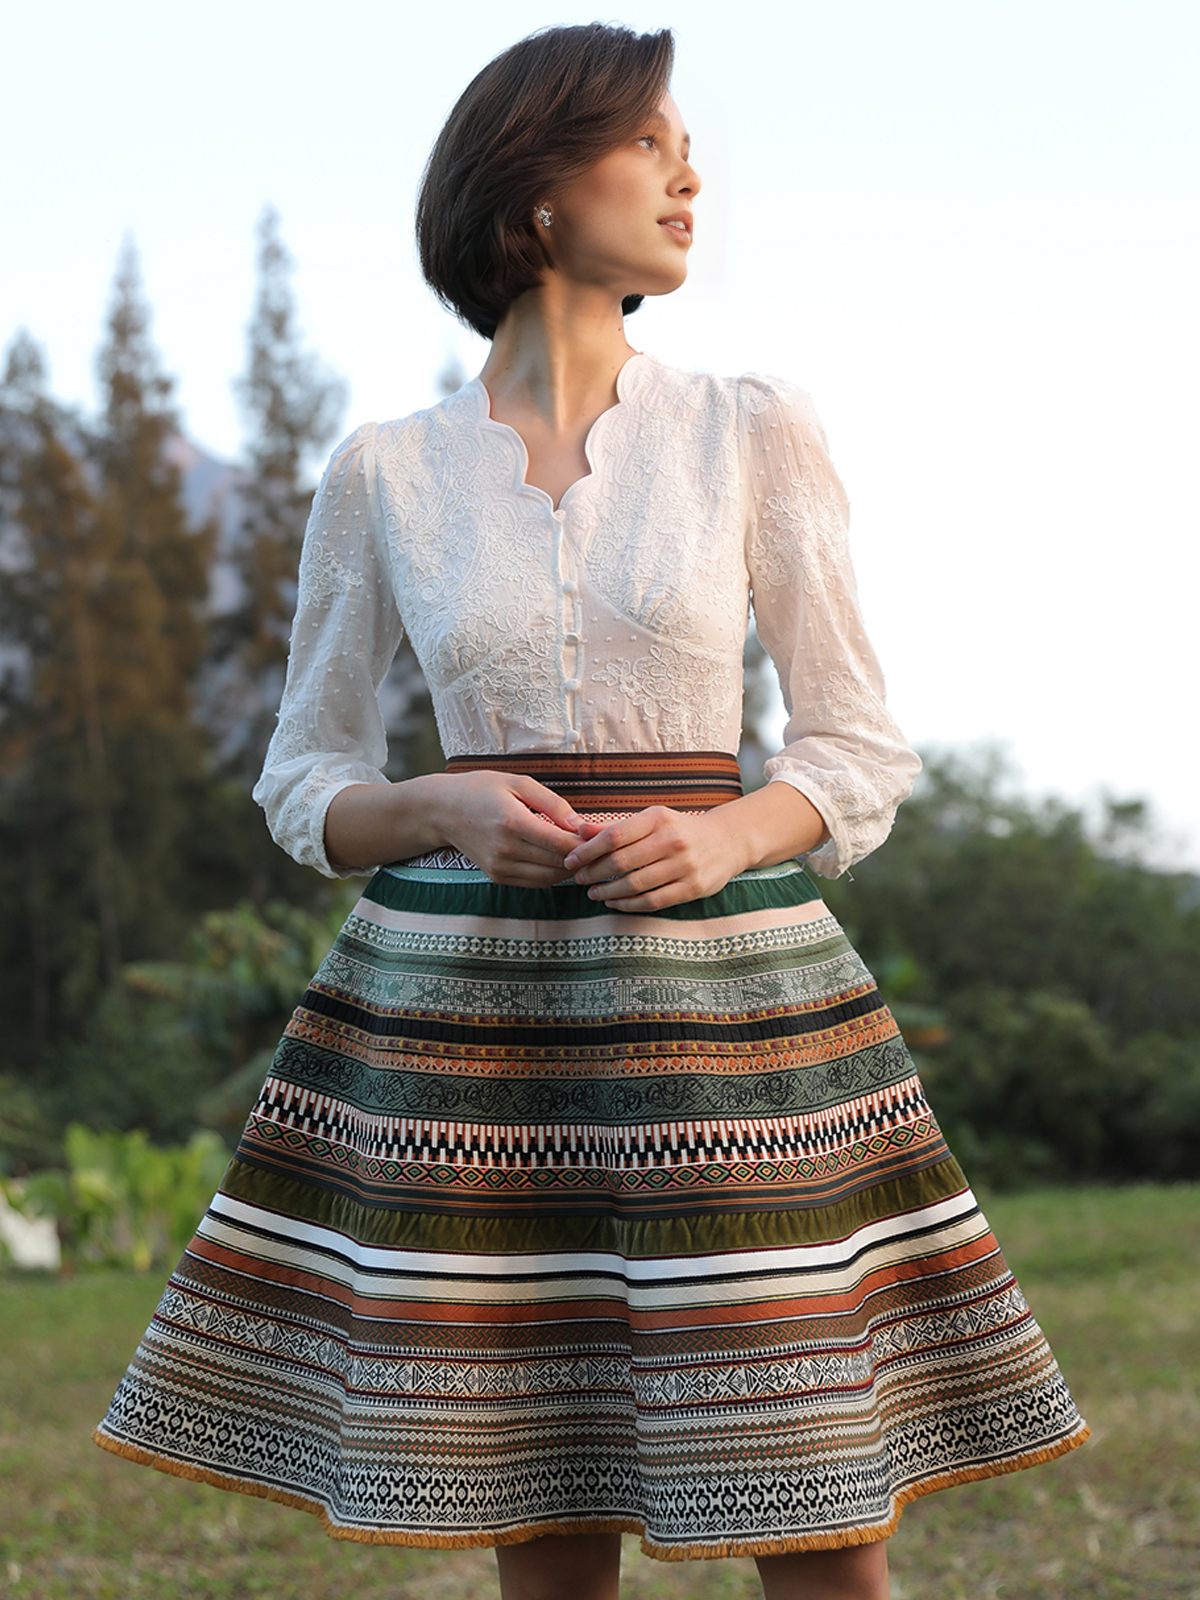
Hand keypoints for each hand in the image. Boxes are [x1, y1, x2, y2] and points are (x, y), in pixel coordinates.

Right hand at [435, 770, 584, 885]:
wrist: (443, 811)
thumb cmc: (481, 789)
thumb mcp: (518, 783)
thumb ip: (552, 803)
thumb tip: (580, 823)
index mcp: (513, 822)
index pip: (561, 843)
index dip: (586, 844)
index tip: (600, 836)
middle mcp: (506, 849)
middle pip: (558, 863)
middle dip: (583, 857)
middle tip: (598, 847)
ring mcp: (500, 867)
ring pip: (549, 877)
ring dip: (569, 869)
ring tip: (582, 853)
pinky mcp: (497, 876)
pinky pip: (535, 882)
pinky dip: (552, 874)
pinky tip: (559, 860)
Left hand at [562, 805, 749, 912]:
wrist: (728, 841)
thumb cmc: (680, 829)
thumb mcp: (652, 820)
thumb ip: (615, 827)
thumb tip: (578, 830)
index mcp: (659, 819)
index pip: (614, 836)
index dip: (587, 851)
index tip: (570, 860)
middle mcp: (673, 840)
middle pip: (621, 862)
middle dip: (593, 873)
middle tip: (578, 879)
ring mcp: (685, 866)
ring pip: (635, 884)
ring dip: (608, 892)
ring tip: (593, 892)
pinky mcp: (692, 888)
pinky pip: (653, 901)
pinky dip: (628, 905)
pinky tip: (614, 903)